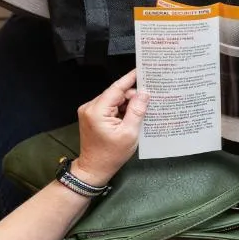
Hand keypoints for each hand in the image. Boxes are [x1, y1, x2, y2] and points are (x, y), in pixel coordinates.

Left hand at [73, 70, 148, 186]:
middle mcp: (90, 107)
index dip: (130, 78)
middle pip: (115, 93)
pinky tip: (130, 117)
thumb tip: (144, 93)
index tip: (142, 70)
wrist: (94, 169)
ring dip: (127, 104)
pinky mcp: (92, 116)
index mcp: (97, 110)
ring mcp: (89, 111)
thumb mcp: (129, 133)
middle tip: (149, 101)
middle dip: (132, 97)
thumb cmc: (110, 155)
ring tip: (140, 112)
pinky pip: (109, 106)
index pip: (117, 88)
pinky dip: (120, 110)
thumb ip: (137, 110)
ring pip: (113, 100)